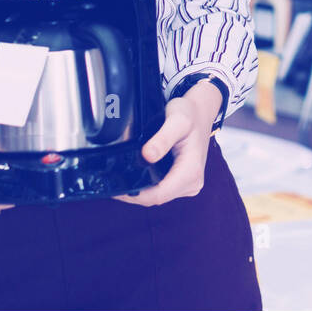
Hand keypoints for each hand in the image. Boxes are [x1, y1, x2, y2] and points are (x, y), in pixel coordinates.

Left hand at [113, 79, 221, 206]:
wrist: (200, 112)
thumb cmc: (190, 114)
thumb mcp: (177, 120)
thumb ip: (163, 138)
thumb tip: (147, 156)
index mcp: (191, 171)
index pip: (159, 195)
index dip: (135, 195)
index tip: (116, 188)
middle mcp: (192, 182)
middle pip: (156, 198)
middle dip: (134, 193)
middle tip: (111, 181)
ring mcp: (188, 184)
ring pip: (157, 196)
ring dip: (139, 190)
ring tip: (120, 178)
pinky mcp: (183, 182)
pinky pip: (161, 190)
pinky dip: (147, 186)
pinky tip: (135, 176)